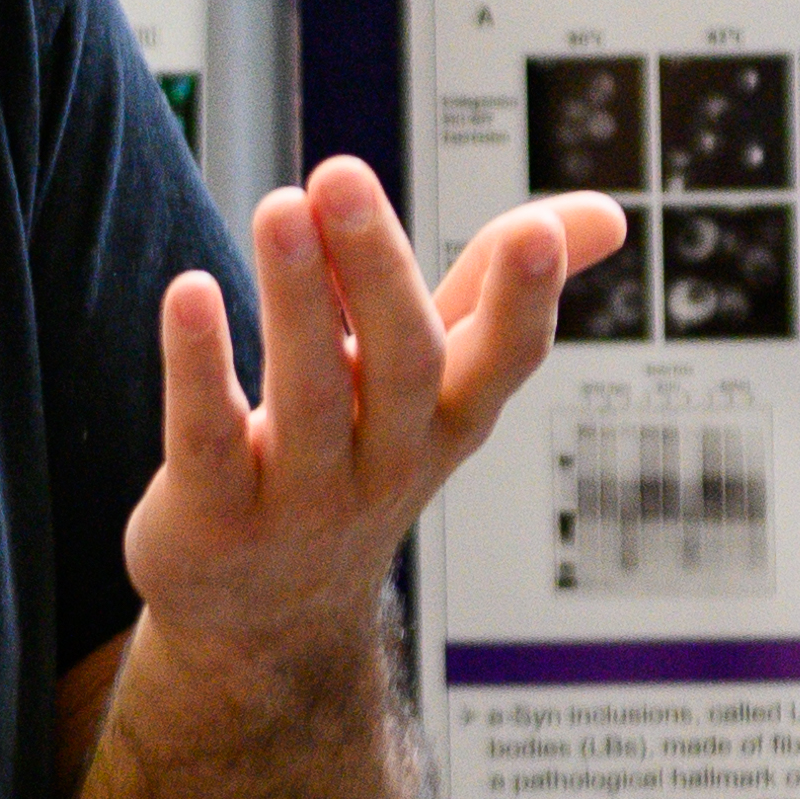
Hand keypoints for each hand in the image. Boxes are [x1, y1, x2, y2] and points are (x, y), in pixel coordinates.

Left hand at [121, 157, 619, 679]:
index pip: (501, 362)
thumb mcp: (439, 390)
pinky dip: (199, 370)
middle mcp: (384, 460)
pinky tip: (190, 293)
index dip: (523, 304)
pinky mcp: (213, 518)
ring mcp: (300, 498)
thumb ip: (499, 293)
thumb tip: (608, 216)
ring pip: (307, 396)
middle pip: (401, 365)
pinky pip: (208, 441)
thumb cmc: (357, 466)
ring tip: (279, 207)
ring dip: (295, 298)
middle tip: (341, 175)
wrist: (270, 623)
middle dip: (379, 270)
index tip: (535, 234)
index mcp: (447, 418)